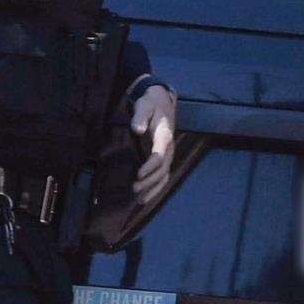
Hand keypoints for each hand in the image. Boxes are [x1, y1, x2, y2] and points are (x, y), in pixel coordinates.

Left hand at [129, 84, 176, 211]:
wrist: (161, 103)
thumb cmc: (150, 105)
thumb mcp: (144, 106)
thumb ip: (140, 117)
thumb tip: (137, 129)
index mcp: (165, 136)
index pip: (160, 155)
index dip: (150, 166)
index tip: (139, 174)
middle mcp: (169, 148)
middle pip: (162, 169)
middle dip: (150, 181)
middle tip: (135, 189)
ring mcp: (167, 155)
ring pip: (164, 176)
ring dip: (153, 189)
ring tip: (140, 200)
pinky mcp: (163, 158)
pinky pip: (162, 176)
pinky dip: (155, 188)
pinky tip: (145, 197)